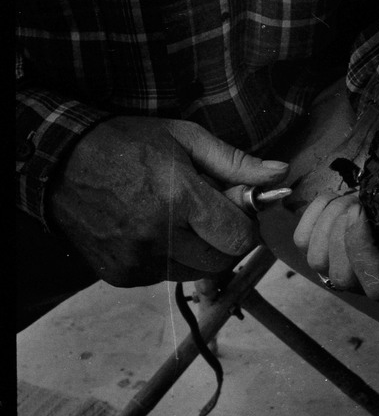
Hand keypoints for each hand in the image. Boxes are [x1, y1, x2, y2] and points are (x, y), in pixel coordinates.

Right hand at [49, 116, 287, 286]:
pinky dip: (171, 259)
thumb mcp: (185, 139)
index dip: (246, 225)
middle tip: (209, 214)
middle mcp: (160, 237)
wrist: (60, 162)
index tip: (237, 209)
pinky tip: (156, 231)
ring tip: (180, 220)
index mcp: (180, 199)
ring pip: (196, 273)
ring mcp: (138, 260)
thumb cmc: (128, 144)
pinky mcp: (122, 275)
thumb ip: (236, 162)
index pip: (240, 238)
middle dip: (226, 240)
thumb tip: (280, 174)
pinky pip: (166, 276)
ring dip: (200, 252)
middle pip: (222, 261)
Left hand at [293, 176, 378, 300]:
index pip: (375, 284)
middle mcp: (371, 282)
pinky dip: (312, 215)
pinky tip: (334, 199)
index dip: (361, 249)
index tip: (363, 211)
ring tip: (351, 200)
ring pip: (316, 259)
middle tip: (361, 200)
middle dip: (342, 229)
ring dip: (328, 220)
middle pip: (339, 274)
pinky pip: (302, 241)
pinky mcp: (326, 250)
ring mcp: (345, 268)